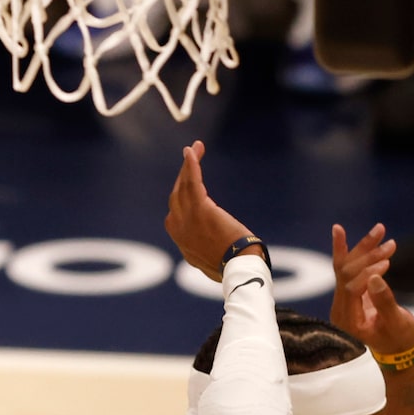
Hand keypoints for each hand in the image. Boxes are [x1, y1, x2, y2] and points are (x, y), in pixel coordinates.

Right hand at [164, 140, 259, 281]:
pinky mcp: (200, 208)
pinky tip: (192, 151)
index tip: (190, 179)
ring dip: (189, 163)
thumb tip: (207, 245)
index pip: (176, 208)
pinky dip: (191, 164)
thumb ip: (201, 248)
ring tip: (195, 147)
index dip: (182, 190)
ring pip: (184, 184)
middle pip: (177, 193)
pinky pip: (192, 181)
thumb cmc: (228, 266)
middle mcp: (176, 226)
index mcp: (179, 237)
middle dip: (183, 173)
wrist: (237, 267)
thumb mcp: (207, 260)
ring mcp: (186, 217)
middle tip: (192, 155)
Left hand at [330, 223, 413, 355]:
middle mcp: (340, 310)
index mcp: (348, 321)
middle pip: (346, 274)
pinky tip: (344, 232)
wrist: (399, 351)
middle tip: (385, 235)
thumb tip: (375, 277)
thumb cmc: (400, 340)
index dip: (367, 273)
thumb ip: (385, 302)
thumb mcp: (397, 323)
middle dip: (365, 253)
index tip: (387, 262)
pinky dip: (353, 252)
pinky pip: (347, 270)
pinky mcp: (350, 294)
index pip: (351, 288)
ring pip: (347, 268)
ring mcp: (343, 302)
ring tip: (380, 229)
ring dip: (364, 248)